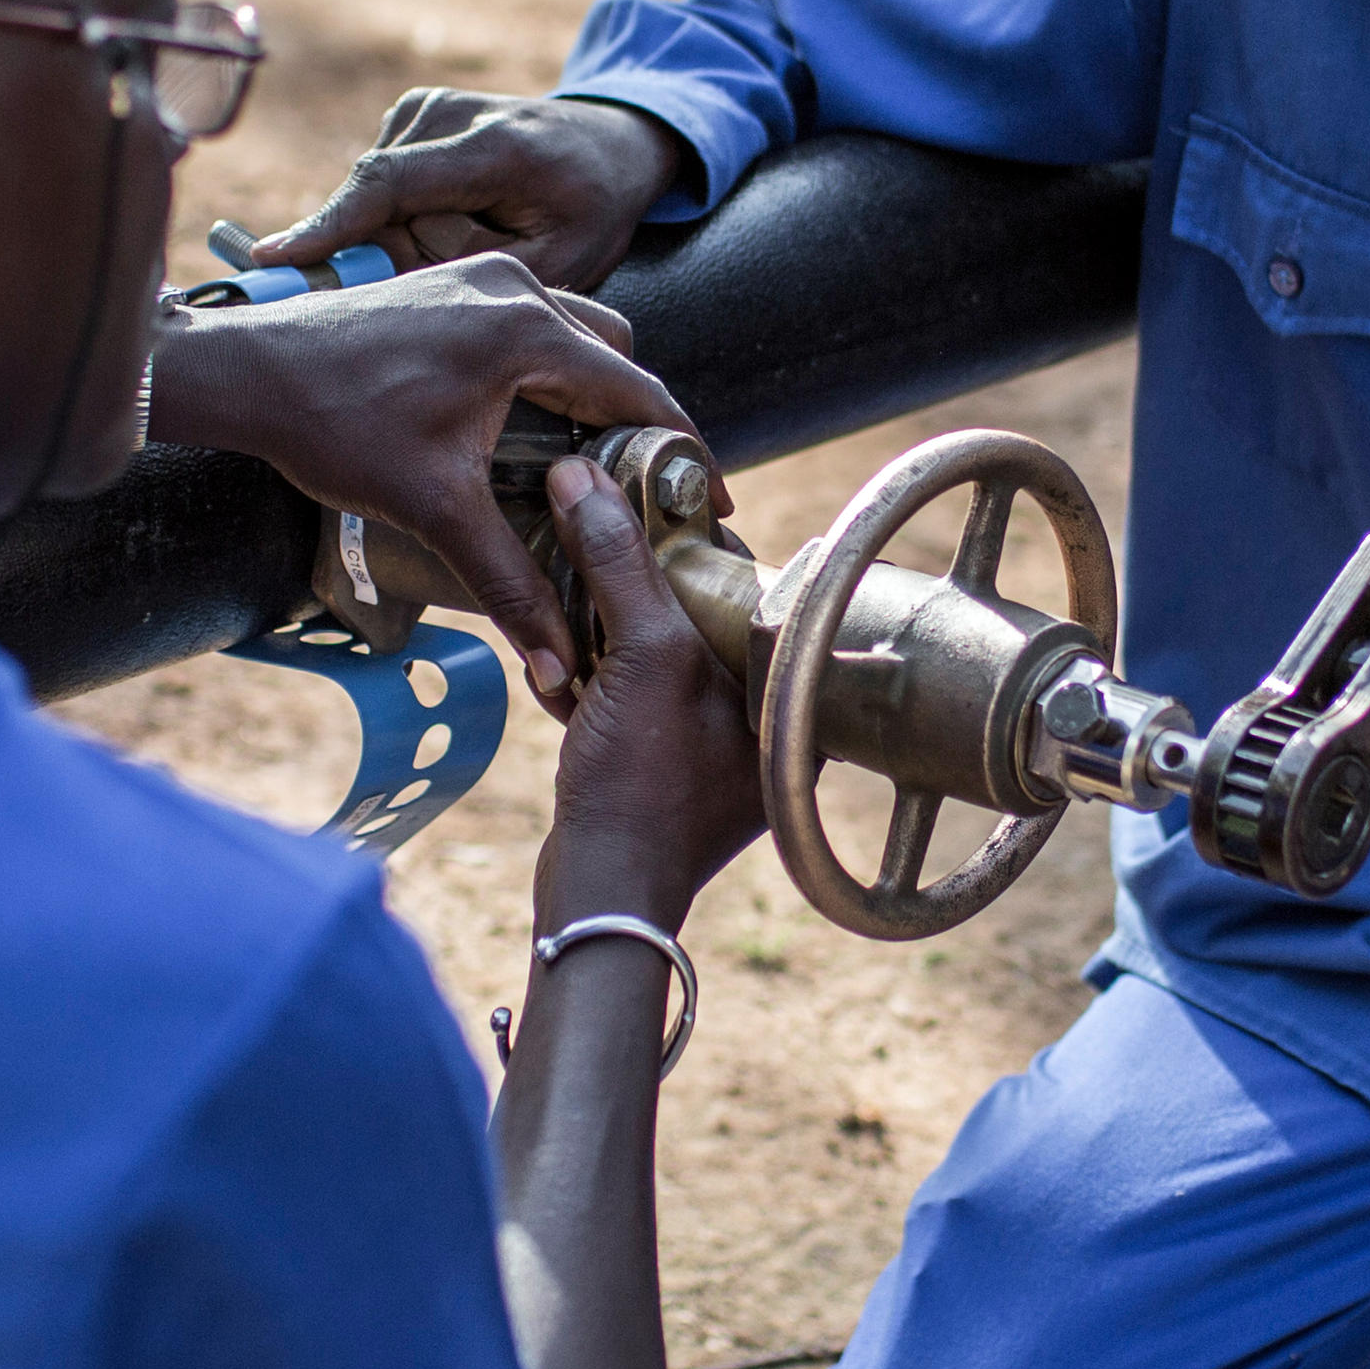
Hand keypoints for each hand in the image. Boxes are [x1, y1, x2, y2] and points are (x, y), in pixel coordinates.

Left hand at [146, 256, 708, 704]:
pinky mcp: (453, 280)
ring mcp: (482, 275)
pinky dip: (550, 365)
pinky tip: (529, 424)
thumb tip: (557, 667)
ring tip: (590, 463)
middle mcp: (516, 287)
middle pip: (618, 355)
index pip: (640, 394)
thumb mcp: (432, 510)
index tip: (713, 500)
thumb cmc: (332, 428)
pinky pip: (533, 318)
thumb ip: (506, 584)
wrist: (243, 373)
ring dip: (593, 388)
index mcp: (526, 332)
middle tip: (644, 490)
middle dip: (638, 421)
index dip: (686, 453)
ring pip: (577, 330)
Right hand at [246, 91, 688, 292]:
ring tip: (470, 232)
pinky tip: (451, 214)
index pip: (390, 184)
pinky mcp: (410, 113)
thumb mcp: (561, 260)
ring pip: (375, 199)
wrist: (608, 142)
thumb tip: (392, 285)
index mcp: (493, 146)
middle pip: (378, 206)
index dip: (329, 225)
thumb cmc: (590, 210)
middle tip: (461, 272)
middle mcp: (448, 113)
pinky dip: (405, 213)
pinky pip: (381, 187)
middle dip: (403, 255)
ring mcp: (424, 107)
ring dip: (407, 234)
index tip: (272, 258)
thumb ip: (479, 276)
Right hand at [532, 455, 765, 935]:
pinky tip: (570, 676)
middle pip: (707, 618)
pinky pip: (637, 693)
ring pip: (666, 653)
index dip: (705, 549)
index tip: (653, 516)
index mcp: (799, 701)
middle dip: (646, 592)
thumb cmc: (643, 788)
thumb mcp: (641, 657)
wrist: (599, 890)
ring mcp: (721, 751)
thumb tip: (581, 479)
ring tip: (582, 629)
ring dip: (614, 633)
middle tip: (603, 560)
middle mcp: (773, 726)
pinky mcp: (669, 767)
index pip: (760, 590)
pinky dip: (601, 677)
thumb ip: (621, 565)